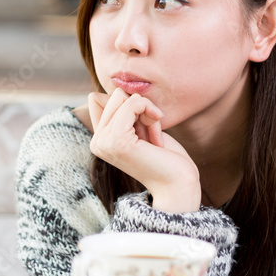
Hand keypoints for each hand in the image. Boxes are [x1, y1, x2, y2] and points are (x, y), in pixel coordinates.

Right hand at [88, 89, 201, 212]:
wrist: (178, 184)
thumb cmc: (166, 157)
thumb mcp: (140, 128)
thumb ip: (122, 111)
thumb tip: (111, 91)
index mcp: (100, 140)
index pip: (98, 98)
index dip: (127, 105)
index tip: (142, 127)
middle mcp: (97, 142)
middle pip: (114, 95)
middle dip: (139, 108)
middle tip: (151, 134)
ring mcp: (105, 142)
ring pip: (124, 97)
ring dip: (146, 112)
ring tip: (153, 138)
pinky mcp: (117, 140)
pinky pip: (133, 103)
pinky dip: (149, 110)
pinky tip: (156, 136)